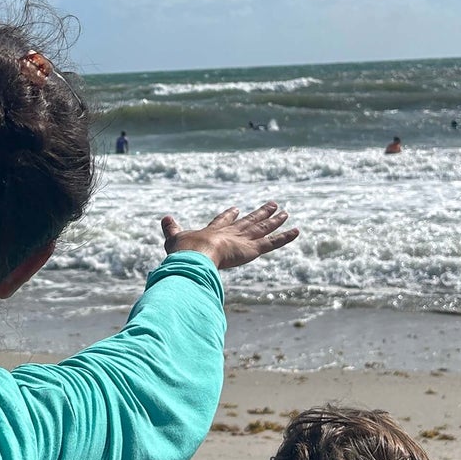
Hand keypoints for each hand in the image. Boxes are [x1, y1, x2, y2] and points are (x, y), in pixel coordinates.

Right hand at [160, 202, 298, 272]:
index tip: (237, 209)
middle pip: (249, 221)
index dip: (230, 215)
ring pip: (263, 228)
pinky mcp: (252, 248)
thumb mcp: (174, 240)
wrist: (194, 255)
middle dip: (260, 213)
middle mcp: (231, 232)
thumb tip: (164, 218)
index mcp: (214, 231)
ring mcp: (243, 239)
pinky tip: (297, 231)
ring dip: (275, 220)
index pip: (224, 221)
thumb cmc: (184, 251)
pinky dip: (285, 236)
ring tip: (286, 212)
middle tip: (271, 204)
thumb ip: (171, 230)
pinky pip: (273, 242)